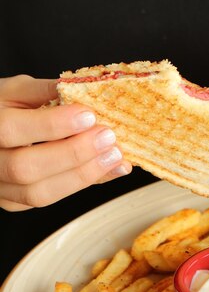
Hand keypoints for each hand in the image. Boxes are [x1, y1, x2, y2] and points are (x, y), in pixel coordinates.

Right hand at [0, 75, 131, 210]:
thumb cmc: (3, 105)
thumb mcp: (18, 89)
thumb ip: (46, 90)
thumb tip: (87, 91)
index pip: (12, 129)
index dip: (52, 125)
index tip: (88, 115)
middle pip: (25, 168)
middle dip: (73, 154)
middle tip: (108, 138)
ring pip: (38, 193)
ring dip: (83, 175)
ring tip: (115, 156)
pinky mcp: (14, 202)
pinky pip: (50, 199)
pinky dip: (83, 184)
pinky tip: (110, 169)